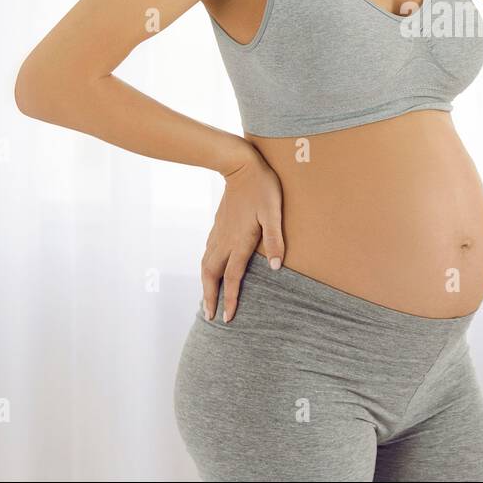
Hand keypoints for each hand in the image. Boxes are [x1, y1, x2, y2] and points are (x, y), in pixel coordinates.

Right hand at [201, 153, 284, 322]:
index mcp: (240, 240)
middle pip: (212, 275)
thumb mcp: (274, 212)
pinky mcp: (218, 225)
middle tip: (209, 316)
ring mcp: (219, 232)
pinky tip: (210, 270)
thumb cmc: (262, 188)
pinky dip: (206, 268)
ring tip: (206, 299)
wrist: (240, 165)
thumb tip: (276, 267)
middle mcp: (225, 240)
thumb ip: (275, 240)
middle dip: (209, 297)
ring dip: (206, 284)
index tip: (226, 318)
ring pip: (206, 265)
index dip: (230, 299)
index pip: (233, 277)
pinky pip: (208, 253)